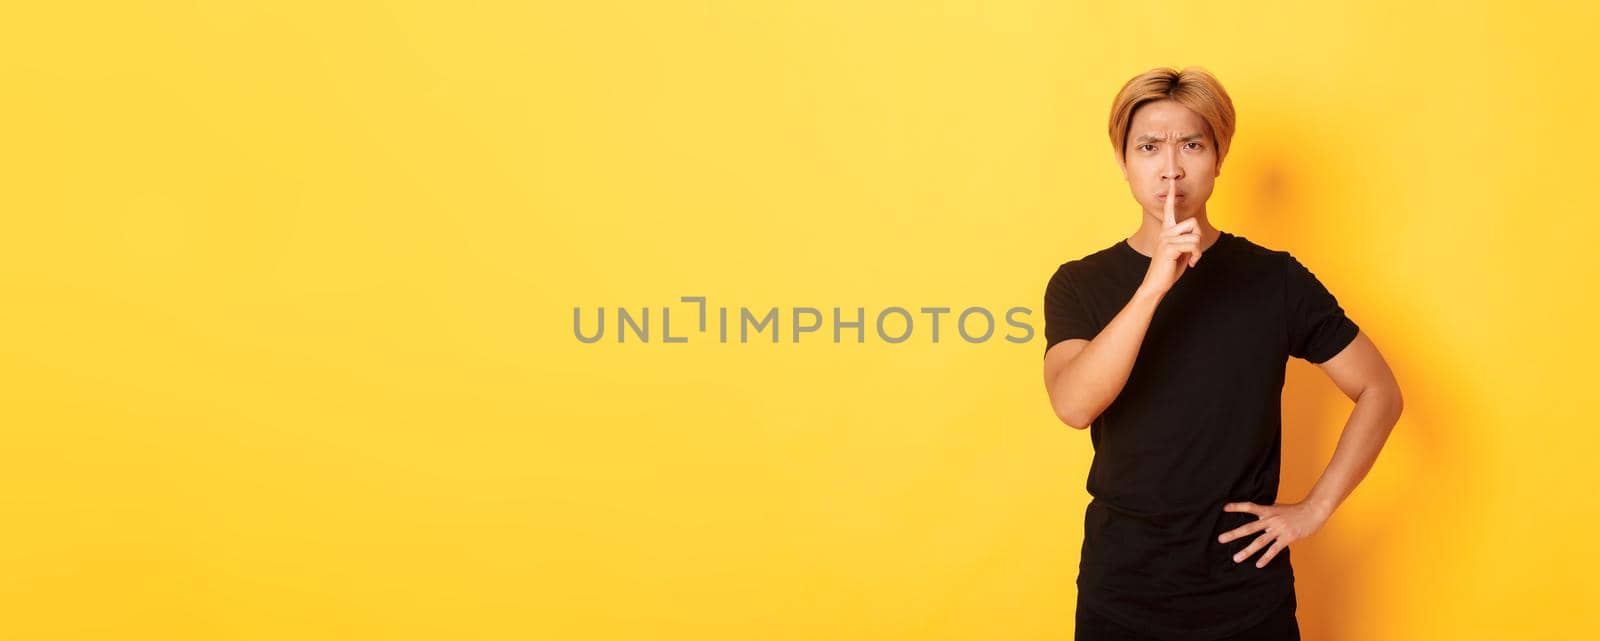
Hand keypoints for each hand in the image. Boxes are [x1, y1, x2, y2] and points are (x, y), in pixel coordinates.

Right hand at [1139, 176, 1203, 293]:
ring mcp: (1166, 239)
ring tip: (1192, 259)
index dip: (1171, 196)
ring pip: (1195, 235)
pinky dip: (1196, 256)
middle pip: (1193, 222)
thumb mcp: (1181, 252)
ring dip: (1198, 250)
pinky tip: (1191, 264)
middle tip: (1194, 251)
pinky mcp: (1170, 248)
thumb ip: (1186, 240)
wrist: (1156, 284)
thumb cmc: (1169, 268)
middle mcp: (1165, 232)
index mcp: (1167, 231)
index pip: (1169, 209)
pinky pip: (1193, 245)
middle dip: (1199, 237)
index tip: (1172, 182)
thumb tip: (1195, 237)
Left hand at [1217, 500, 1330, 568]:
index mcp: (1268, 510)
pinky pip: (1274, 550)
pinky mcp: (1287, 538)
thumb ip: (1267, 512)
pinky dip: (1266, 558)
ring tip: (1236, 558)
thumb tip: (1256, 515)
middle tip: (1220, 539)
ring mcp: (1279, 529)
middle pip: (1249, 528)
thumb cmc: (1295, 510)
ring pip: (1260, 541)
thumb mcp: (1278, 508)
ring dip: (1247, 551)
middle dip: (1234, 534)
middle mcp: (1271, 520)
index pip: (1250, 507)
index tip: (1224, 508)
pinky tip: (1258, 564)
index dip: (1237, 507)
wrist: (1313, 511)